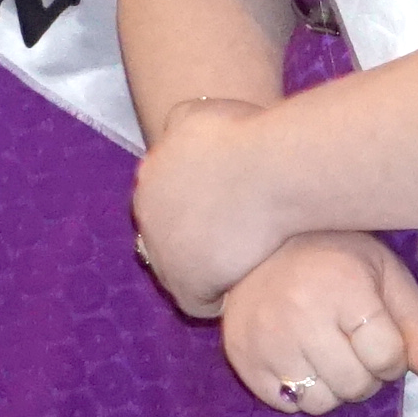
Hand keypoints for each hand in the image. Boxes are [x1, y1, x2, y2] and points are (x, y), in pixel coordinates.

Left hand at [132, 96, 292, 317]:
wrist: (272, 170)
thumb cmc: (247, 136)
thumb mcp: (201, 112)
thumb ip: (179, 125)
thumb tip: (173, 133)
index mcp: (148, 176)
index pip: (166, 203)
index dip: (200, 208)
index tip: (231, 208)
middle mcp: (145, 215)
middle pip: (170, 239)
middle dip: (200, 239)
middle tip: (241, 236)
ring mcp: (162, 254)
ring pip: (182, 273)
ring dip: (212, 269)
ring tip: (248, 262)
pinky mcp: (185, 286)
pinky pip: (200, 303)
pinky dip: (222, 295)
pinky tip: (249, 280)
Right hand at [216, 232, 417, 416]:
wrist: (256, 245)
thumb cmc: (333, 257)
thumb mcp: (385, 275)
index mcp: (345, 288)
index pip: (387, 357)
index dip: (393, 356)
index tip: (381, 337)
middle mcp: (302, 317)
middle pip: (355, 386)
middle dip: (366, 374)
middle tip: (353, 346)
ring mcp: (268, 342)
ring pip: (321, 403)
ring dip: (333, 387)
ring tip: (326, 354)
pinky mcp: (243, 360)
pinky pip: (286, 405)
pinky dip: (299, 392)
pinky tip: (298, 358)